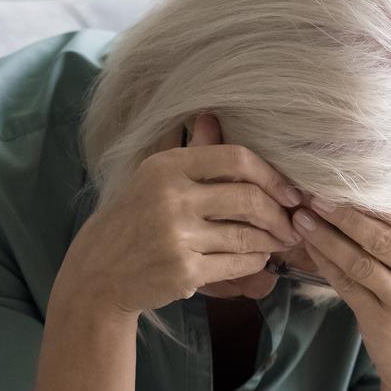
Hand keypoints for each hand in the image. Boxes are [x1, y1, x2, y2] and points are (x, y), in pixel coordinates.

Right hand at [53, 112, 301, 320]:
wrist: (99, 273)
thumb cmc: (132, 221)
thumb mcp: (154, 179)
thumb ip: (191, 151)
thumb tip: (215, 116)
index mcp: (166, 166)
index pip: (236, 159)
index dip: (273, 176)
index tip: (289, 192)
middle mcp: (171, 197)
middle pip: (249, 198)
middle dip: (280, 214)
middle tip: (292, 223)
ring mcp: (177, 236)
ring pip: (247, 235)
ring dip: (272, 240)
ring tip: (281, 241)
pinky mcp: (184, 271)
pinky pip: (237, 263)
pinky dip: (255, 261)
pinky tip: (259, 257)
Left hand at [291, 197, 390, 390]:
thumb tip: (358, 197)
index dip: (365, 199)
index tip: (335, 184)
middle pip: (379, 236)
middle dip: (340, 213)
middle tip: (310, 196)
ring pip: (359, 260)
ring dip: (325, 238)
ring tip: (301, 220)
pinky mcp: (382, 320)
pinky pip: (348, 285)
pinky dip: (326, 264)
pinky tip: (310, 249)